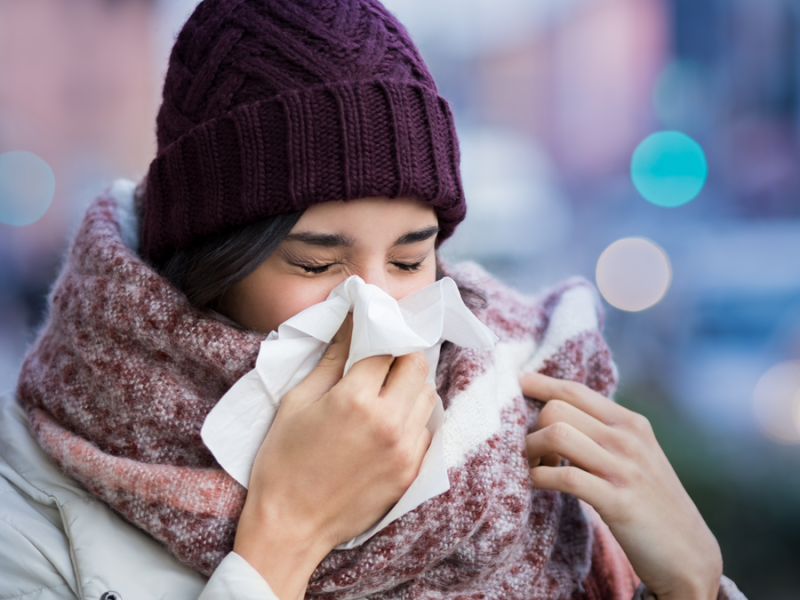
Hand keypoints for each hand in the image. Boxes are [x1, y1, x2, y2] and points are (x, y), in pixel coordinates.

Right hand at [234, 316, 435, 599]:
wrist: (290, 527)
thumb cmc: (282, 462)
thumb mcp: (296, 402)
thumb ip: (330, 360)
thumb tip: (349, 323)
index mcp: (355, 399)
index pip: (387, 347)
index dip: (380, 333)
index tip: (373, 329)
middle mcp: (388, 421)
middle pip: (416, 366)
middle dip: (401, 355)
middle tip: (381, 359)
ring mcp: (405, 449)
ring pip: (427, 396)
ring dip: (410, 385)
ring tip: (385, 391)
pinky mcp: (411, 472)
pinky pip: (426, 430)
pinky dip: (413, 418)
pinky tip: (389, 422)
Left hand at [520, 372, 721, 599]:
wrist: (688, 555)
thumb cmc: (650, 503)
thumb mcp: (634, 456)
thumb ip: (602, 433)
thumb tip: (555, 413)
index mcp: (630, 423)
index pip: (574, 390)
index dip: (539, 384)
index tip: (515, 382)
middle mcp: (628, 439)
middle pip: (557, 409)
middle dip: (530, 428)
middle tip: (529, 452)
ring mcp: (625, 469)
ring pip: (557, 435)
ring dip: (530, 451)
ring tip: (531, 467)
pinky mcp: (619, 502)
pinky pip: (565, 477)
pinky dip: (539, 478)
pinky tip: (536, 484)